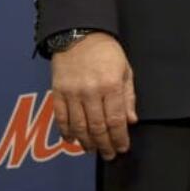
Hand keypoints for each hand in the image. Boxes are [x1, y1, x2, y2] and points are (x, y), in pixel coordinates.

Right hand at [49, 31, 136, 159]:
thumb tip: (131, 121)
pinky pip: (61, 117)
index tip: (123, 148)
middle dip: (104, 144)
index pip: (115, 119)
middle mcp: (91, 92)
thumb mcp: (125, 70)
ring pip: (78, 126)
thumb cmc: (107, 52)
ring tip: (92, 150)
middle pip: (97, 126)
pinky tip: (72, 139)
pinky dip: (66, 131)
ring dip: (86, 142)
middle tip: (109, 155)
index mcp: (111, 85)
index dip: (119, 138)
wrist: (80, 35)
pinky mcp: (58, 92)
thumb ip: (128, 96)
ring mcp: (72, 93)